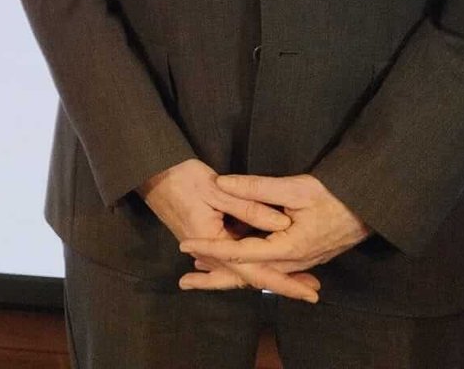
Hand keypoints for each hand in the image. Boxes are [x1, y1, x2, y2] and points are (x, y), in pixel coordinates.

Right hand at [138, 159, 320, 301]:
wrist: (150, 172)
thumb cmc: (181, 177)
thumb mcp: (216, 188)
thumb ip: (249, 207)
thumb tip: (281, 224)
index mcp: (212, 244)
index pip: (254, 272)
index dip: (284, 283)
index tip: (309, 292)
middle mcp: (208, 254)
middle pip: (249, 276)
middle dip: (282, 283)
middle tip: (312, 290)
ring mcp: (205, 248)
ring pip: (241, 268)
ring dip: (269, 273)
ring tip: (298, 277)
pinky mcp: (204, 239)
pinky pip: (231, 259)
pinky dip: (250, 262)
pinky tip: (265, 262)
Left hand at [178, 173, 369, 298]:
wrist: (369, 208)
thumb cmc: (334, 196)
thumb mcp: (294, 188)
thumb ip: (256, 188)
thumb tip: (222, 183)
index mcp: (288, 249)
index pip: (240, 253)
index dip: (211, 247)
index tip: (185, 243)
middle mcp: (292, 263)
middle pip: (247, 275)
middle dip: (215, 277)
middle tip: (185, 280)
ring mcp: (299, 263)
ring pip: (258, 274)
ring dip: (230, 273)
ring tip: (201, 270)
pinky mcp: (303, 258)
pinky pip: (270, 269)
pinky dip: (248, 268)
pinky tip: (234, 263)